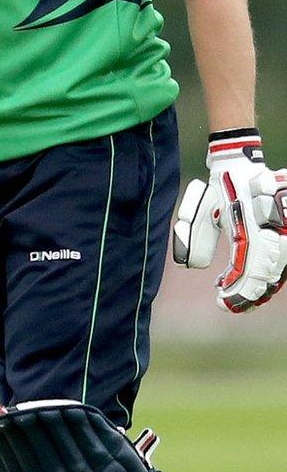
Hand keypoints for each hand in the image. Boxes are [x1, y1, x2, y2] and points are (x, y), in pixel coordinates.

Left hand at [173, 130, 286, 311]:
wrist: (240, 167)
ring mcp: (284, 230)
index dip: (239, 291)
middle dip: (249, 294)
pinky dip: (264, 275)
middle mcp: (274, 230)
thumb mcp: (202, 212)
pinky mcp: (284, 233)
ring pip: (277, 270)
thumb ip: (196, 240)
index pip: (251, 268)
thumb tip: (193, 267)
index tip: (221, 303)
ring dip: (257, 287)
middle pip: (269, 274)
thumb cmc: (221, 190)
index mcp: (253, 225)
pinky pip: (279, 260)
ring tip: (234, 295)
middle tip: (227, 304)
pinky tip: (243, 281)